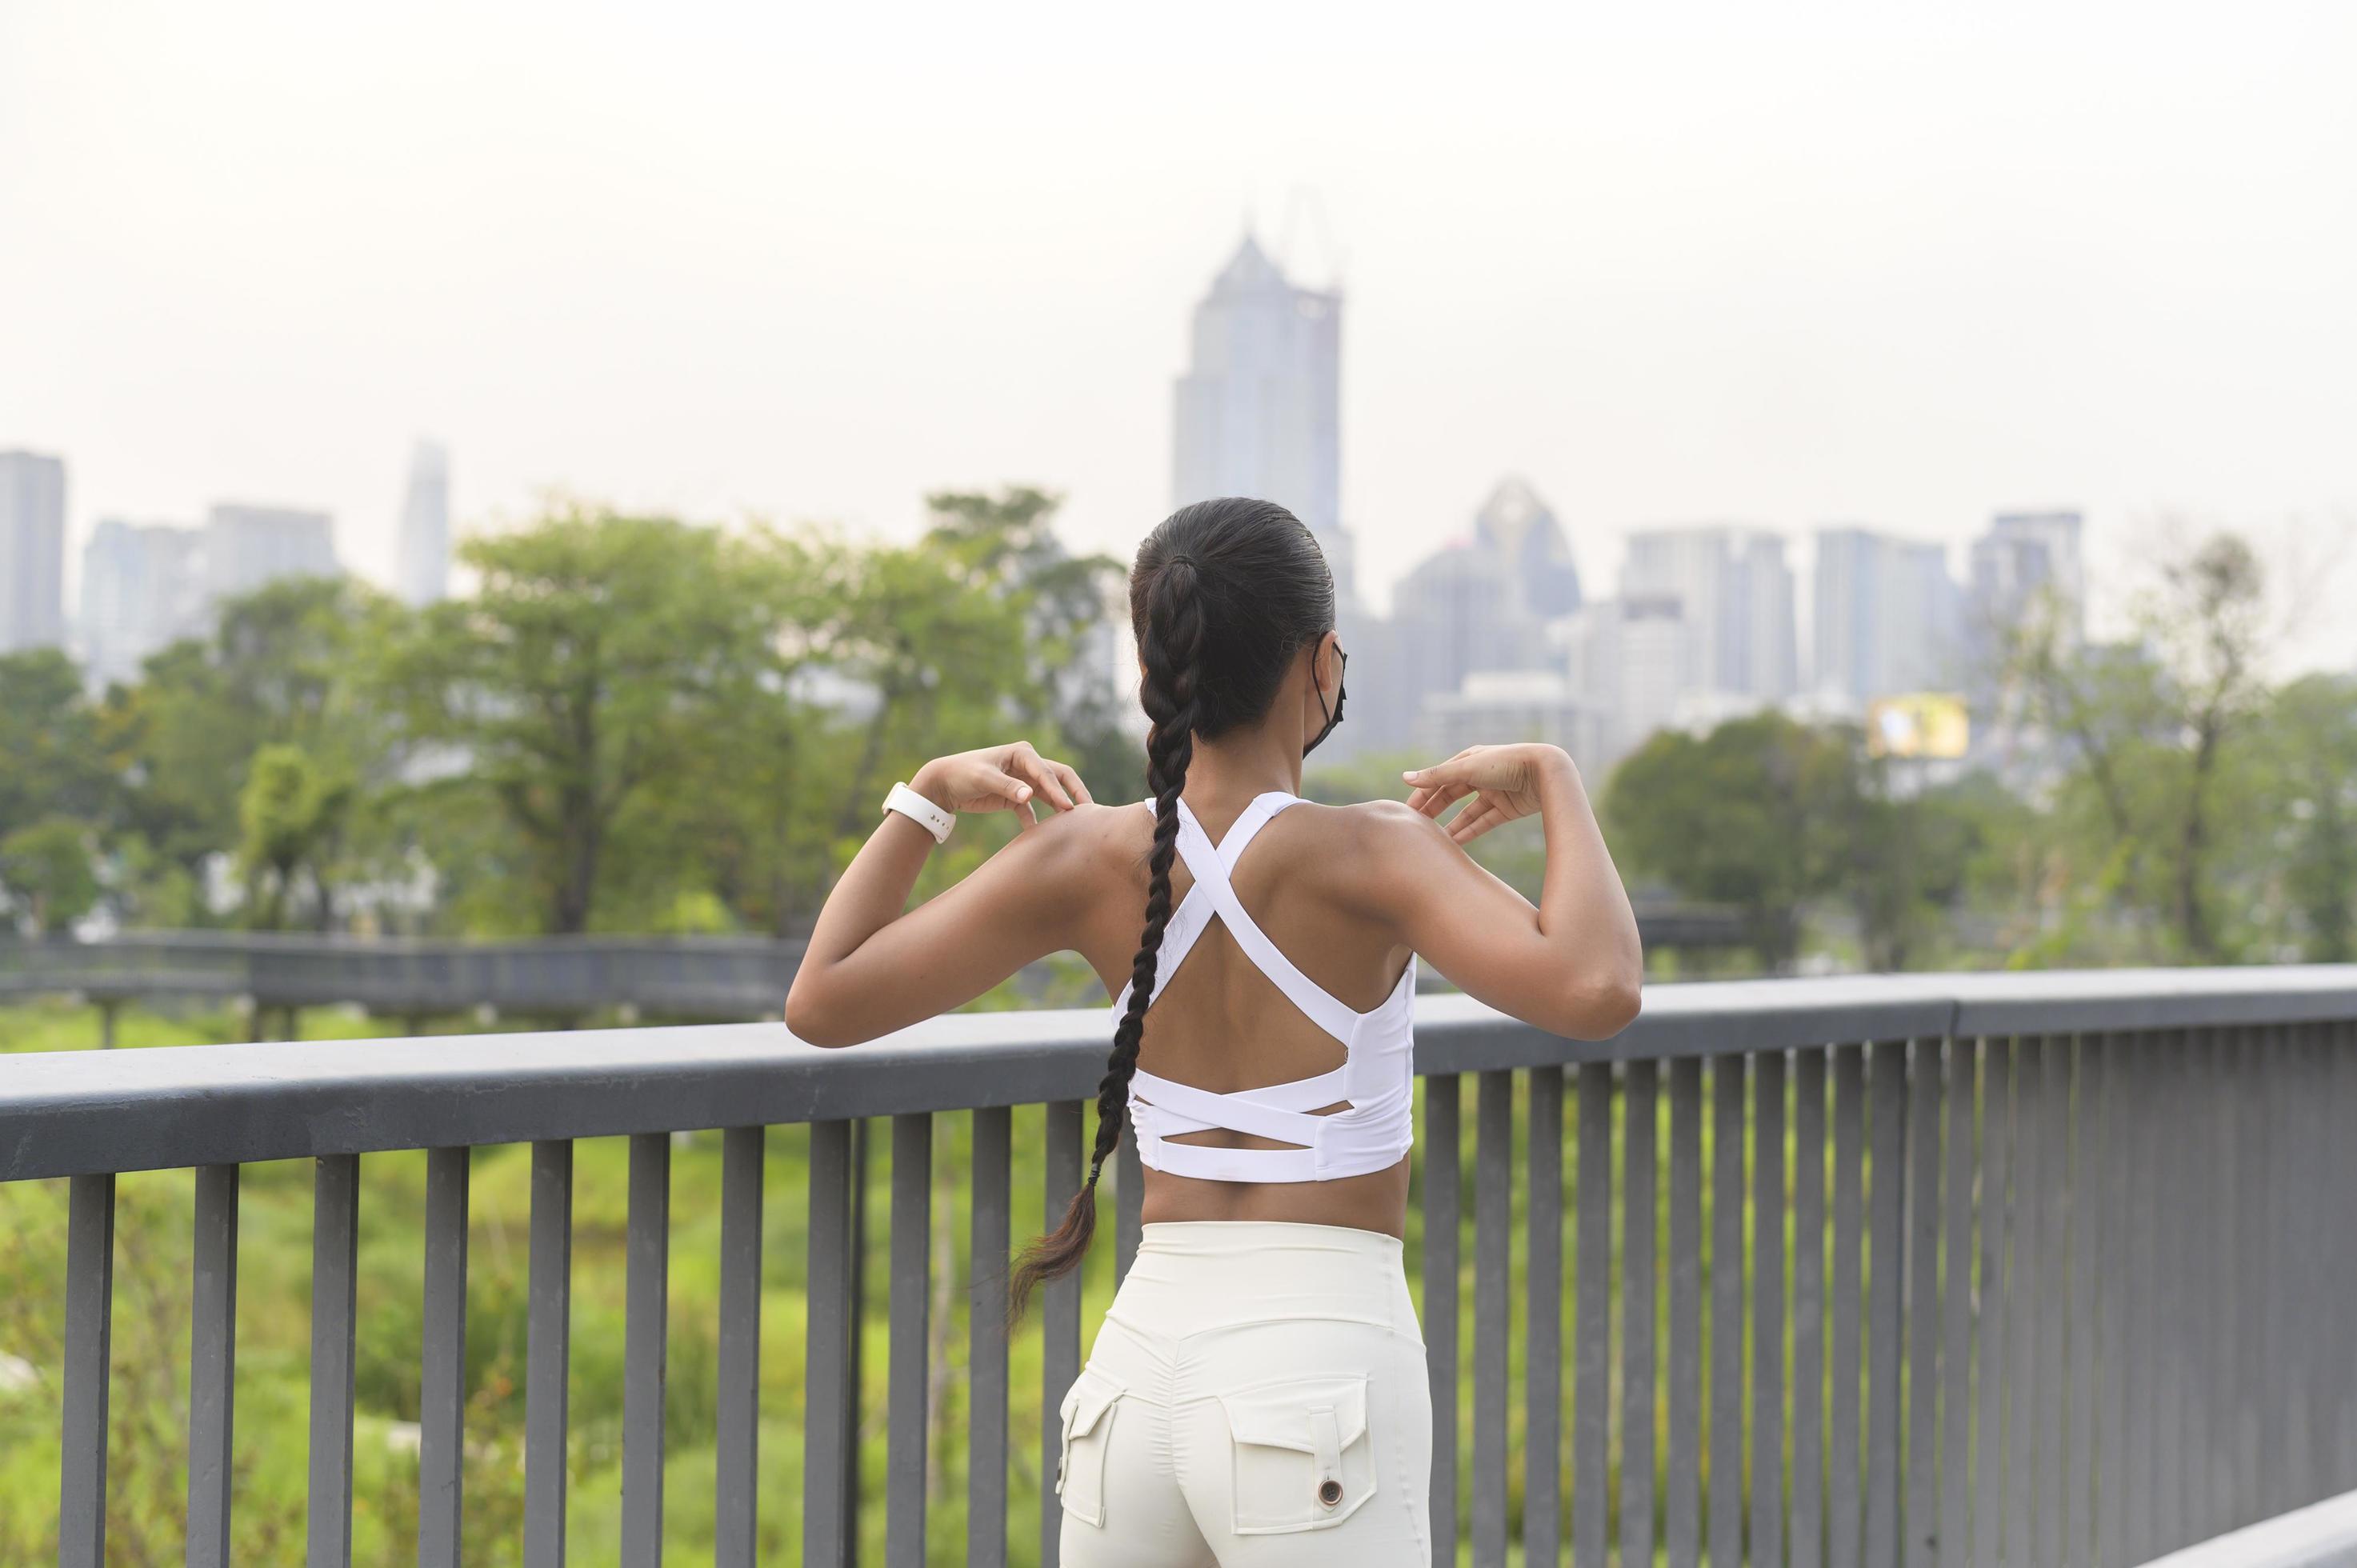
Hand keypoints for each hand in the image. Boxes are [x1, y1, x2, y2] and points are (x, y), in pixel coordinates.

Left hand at [911, 742, 1091, 829]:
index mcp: (1022, 753)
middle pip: (1059, 778)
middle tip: (1089, 810)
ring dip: (1060, 807)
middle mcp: (1027, 764)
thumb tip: (1029, 796)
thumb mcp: (984, 778)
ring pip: (1049, 794)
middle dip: (1074, 793)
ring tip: (1075, 825)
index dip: (1059, 790)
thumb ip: (1007, 787)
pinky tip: (1042, 836)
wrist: (944, 783)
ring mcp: (1023, 781)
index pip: (1047, 772)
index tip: (1069, 808)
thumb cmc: (963, 773)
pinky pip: (1033, 810)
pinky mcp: (1015, 797)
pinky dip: (1038, 822)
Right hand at [1402, 743, 1571, 845]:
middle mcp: (1480, 775)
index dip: (1422, 793)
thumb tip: (1405, 777)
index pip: (1439, 778)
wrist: (1546, 772)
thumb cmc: (1506, 763)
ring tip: (1435, 842)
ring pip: (1467, 812)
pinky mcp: (1507, 808)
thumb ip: (1436, 776)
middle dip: (1434, 810)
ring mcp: (1494, 792)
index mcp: (1469, 760)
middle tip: (1417, 828)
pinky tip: (1456, 843)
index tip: (1407, 811)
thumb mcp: (1468, 768)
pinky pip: (1484, 822)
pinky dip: (1470, 832)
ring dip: (1452, 825)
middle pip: (1451, 795)